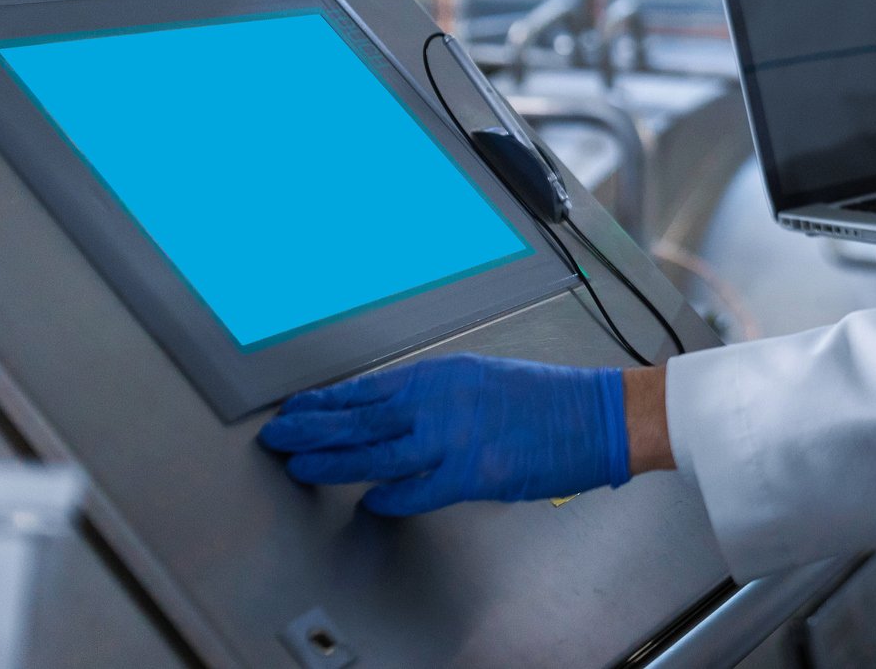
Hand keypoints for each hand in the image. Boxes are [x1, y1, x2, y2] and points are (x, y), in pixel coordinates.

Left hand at [257, 353, 630, 515]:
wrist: (596, 414)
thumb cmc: (548, 399)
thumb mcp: (482, 380)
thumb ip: (437, 398)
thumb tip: (394, 417)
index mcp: (444, 374)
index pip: (369, 389)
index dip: (327, 402)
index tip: (297, 408)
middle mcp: (441, 400)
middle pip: (360, 418)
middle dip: (313, 428)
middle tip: (279, 435)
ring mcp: (453, 437)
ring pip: (375, 453)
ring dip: (333, 460)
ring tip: (300, 464)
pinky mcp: (470, 473)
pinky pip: (414, 490)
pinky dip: (388, 498)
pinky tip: (369, 502)